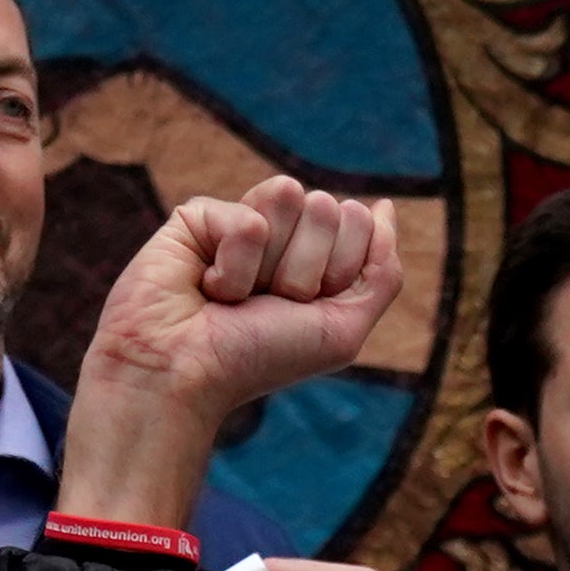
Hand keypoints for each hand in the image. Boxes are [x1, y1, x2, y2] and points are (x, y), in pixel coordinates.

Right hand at [66, 176, 401, 529]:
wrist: (185, 374)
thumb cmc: (258, 358)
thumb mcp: (342, 329)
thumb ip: (381, 272)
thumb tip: (384, 206)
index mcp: (318, 256)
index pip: (358, 221)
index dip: (338, 271)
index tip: (302, 309)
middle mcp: (282, 234)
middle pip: (328, 208)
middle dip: (304, 270)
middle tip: (265, 304)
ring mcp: (240, 219)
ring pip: (289, 196)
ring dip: (268, 266)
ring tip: (234, 296)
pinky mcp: (200, 214)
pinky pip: (248, 219)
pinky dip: (234, 264)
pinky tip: (206, 286)